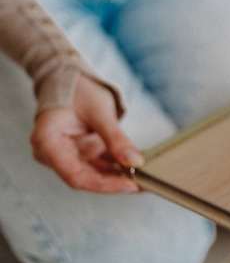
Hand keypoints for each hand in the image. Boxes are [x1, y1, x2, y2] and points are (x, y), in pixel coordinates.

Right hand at [30, 75, 144, 192]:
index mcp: (47, 143)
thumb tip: (135, 162)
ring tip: (148, 177)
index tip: (130, 185)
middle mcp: (53, 154)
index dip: (104, 185)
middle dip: (117, 182)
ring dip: (121, 177)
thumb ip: (115, 138)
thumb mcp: (99, 111)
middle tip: (147, 183)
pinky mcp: (81, 153)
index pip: (75, 176)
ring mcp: (67, 155)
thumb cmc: (78, 89)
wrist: (70, 77)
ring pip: (96, 174)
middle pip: (87, 178)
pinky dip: (120, 167)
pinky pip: (101, 166)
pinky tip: (140, 167)